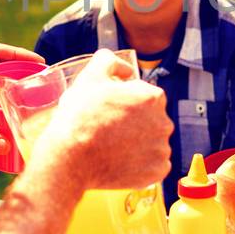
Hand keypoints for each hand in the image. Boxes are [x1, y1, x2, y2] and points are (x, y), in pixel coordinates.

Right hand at [32, 49, 172, 189]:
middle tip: (109, 130)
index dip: (127, 103)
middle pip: (151, 120)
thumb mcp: (90, 76)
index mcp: (153, 97)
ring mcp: (162, 149)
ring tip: (112, 148)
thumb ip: (110, 61)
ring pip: (152, 143)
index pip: (145, 97)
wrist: (70, 158)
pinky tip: (120, 163)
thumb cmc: (79, 115)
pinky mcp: (157, 172)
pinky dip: (140, 166)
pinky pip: (152, 166)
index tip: (111, 111)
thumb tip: (126, 70)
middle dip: (135, 124)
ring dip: (138, 145)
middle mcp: (164, 122)